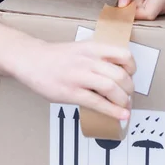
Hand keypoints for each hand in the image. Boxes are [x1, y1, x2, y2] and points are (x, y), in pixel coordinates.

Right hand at [13, 39, 135, 120]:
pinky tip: (120, 116)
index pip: (123, 55)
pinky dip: (112, 111)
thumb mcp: (81, 48)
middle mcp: (88, 60)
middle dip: (129, 89)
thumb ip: (98, 57)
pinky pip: (97, 103)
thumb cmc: (56, 57)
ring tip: (124, 106)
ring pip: (111, 88)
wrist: (32, 60)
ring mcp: (79, 76)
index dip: (132, 68)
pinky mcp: (71, 92)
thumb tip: (119, 72)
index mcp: (92, 48)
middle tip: (128, 95)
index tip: (131, 75)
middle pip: (120, 75)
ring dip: (123, 100)